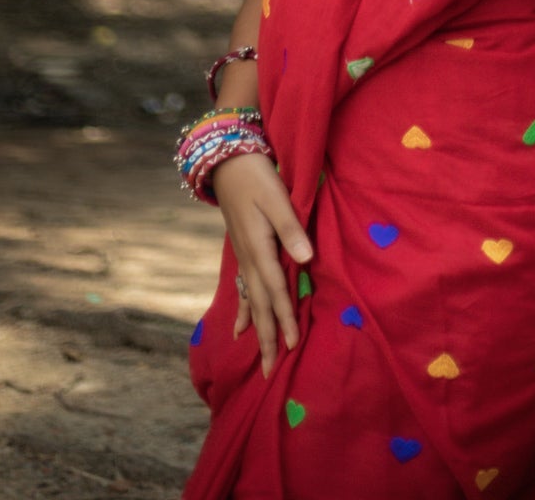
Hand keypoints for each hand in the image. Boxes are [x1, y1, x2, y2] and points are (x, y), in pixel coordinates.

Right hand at [211, 152, 313, 377]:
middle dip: (268, 339)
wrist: (228, 161)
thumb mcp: (277, 198)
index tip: (294, 347)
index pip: (276, 292)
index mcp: (259, 249)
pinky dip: (243, 310)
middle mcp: (249, 259)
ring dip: (258, 331)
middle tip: (272, 373)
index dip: (286, 320)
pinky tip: (239, 330)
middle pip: (260, 307)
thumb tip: (306, 260)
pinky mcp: (243, 250)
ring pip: (252, 301)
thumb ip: (291, 229)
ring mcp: (243, 257)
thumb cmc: (257, 176)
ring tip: (262, 359)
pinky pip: (243, 288)